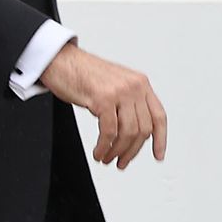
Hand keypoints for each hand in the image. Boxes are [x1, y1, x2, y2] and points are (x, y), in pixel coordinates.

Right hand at [40, 41, 166, 169]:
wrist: (60, 60)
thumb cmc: (83, 72)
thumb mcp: (116, 84)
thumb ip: (129, 102)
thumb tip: (134, 133)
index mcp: (140, 83)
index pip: (158, 116)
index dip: (160, 139)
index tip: (158, 154)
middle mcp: (133, 86)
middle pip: (143, 129)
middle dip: (132, 151)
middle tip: (122, 161)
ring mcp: (119, 92)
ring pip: (128, 133)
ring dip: (118, 151)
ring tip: (107, 157)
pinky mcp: (103, 98)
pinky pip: (109, 132)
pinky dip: (104, 147)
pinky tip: (99, 151)